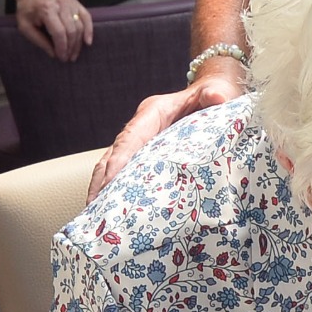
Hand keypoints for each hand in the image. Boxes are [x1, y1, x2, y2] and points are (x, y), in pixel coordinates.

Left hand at [12, 0, 90, 61]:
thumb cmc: (27, 9)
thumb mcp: (24, 26)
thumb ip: (38, 40)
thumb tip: (53, 54)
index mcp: (46, 10)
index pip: (59, 32)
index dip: (62, 47)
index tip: (61, 57)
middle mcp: (61, 5)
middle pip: (72, 31)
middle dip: (71, 47)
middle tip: (68, 58)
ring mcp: (71, 3)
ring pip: (80, 26)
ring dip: (78, 43)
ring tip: (74, 53)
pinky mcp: (76, 3)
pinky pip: (87, 18)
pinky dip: (89, 31)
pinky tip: (87, 42)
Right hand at [88, 73, 244, 200]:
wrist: (214, 95)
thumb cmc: (213, 95)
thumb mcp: (216, 93)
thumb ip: (215, 95)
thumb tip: (217, 97)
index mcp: (152, 114)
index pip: (130, 139)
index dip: (118, 161)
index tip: (109, 183)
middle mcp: (141, 129)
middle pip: (112, 157)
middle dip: (101, 183)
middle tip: (94, 210)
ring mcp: (142, 143)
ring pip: (114, 168)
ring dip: (104, 191)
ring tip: (98, 218)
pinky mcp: (148, 156)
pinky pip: (129, 174)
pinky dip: (119, 192)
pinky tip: (116, 213)